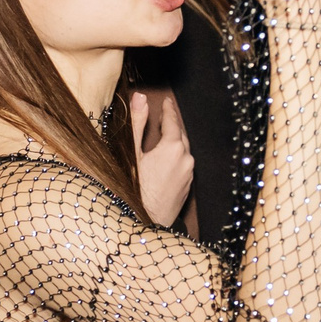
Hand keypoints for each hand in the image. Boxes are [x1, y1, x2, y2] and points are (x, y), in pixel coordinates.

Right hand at [129, 89, 194, 228]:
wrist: (143, 224)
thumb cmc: (133, 189)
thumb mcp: (131, 155)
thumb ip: (137, 124)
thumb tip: (141, 97)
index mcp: (174, 147)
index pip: (172, 121)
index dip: (168, 110)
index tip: (166, 101)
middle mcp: (186, 159)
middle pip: (181, 135)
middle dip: (173, 124)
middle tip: (166, 115)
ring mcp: (189, 174)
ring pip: (184, 151)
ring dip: (175, 141)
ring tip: (166, 135)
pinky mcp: (187, 187)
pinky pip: (184, 165)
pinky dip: (176, 157)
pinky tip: (167, 159)